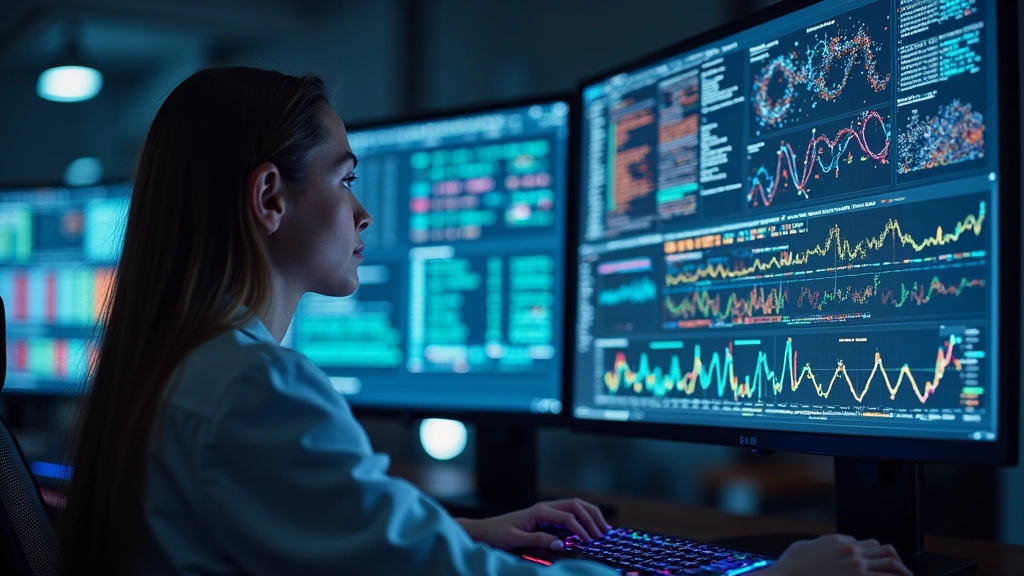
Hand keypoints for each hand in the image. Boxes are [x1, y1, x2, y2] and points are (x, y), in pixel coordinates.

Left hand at [456, 498, 610, 550]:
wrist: (483, 531)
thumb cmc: (496, 534)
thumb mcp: (515, 539)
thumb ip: (538, 540)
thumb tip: (561, 543)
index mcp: (539, 511)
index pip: (567, 517)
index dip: (581, 529)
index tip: (590, 541)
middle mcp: (544, 507)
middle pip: (576, 505)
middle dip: (592, 517)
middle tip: (604, 533)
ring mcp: (545, 511)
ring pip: (575, 506)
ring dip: (590, 515)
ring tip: (603, 528)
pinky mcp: (545, 517)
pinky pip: (569, 513)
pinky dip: (582, 517)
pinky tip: (589, 527)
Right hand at [765, 534, 912, 575]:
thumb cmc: (791, 567)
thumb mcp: (804, 547)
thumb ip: (822, 544)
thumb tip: (831, 546)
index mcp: (837, 541)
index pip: (866, 542)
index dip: (874, 552)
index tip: (876, 560)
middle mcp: (850, 552)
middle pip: (884, 550)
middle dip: (895, 559)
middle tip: (902, 569)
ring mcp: (856, 567)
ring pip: (890, 564)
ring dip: (901, 571)